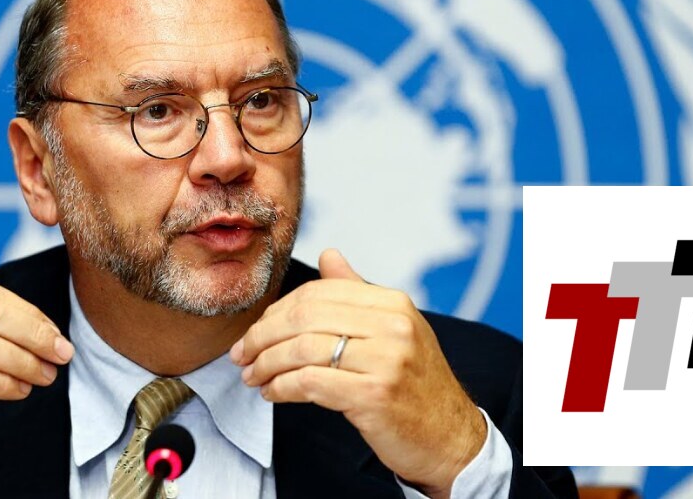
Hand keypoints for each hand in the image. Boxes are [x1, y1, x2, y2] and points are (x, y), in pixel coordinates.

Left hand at [230, 250, 485, 497]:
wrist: (450, 437)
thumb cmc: (415, 385)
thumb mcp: (393, 330)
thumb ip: (356, 293)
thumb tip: (328, 254)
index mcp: (392, 303)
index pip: (317, 294)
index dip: (276, 312)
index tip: (256, 331)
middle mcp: (392, 325)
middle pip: (304, 318)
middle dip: (263, 336)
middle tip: (242, 354)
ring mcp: (386, 360)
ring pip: (302, 350)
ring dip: (266, 364)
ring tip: (253, 376)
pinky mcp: (375, 395)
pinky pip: (310, 383)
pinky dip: (282, 388)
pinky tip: (273, 393)